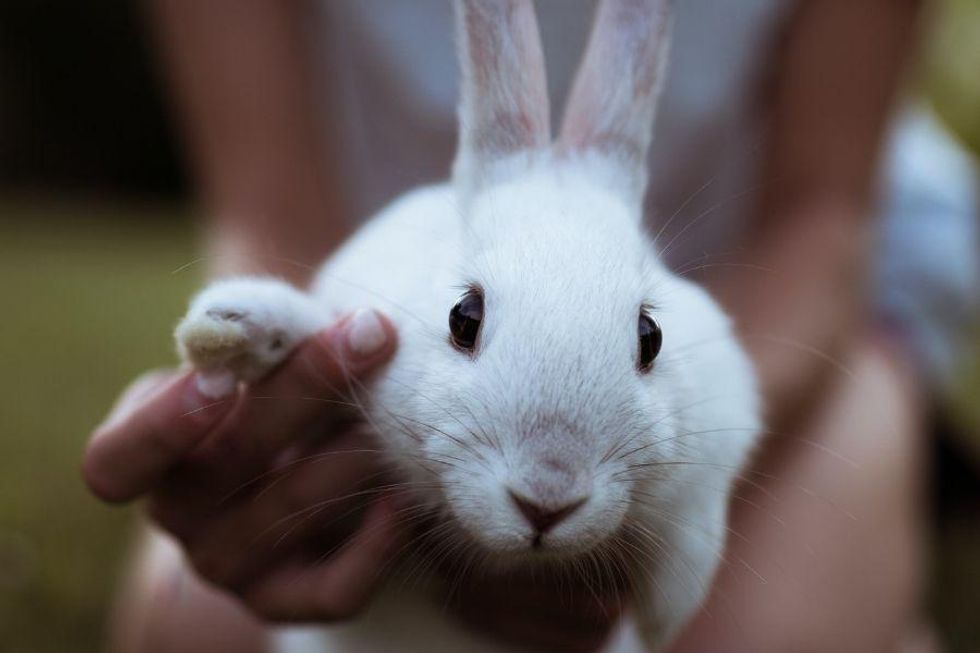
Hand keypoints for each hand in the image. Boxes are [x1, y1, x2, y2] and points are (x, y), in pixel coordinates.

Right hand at [84, 310, 407, 621]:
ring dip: (355, 450)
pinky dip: (376, 544)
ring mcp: (227, 565)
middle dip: (307, 388)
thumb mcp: (252, 359)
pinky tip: (403, 495)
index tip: (225, 375)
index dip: (165, 424)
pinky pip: (332, 591)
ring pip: (293, 510)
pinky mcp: (283, 599)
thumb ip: (260, 337)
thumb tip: (302, 320)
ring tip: (401, 407)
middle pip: (230, 461)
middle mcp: (177, 517)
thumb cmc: (271, 389)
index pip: (116, 462)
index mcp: (143, 454)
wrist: (299, 456)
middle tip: (371, 335)